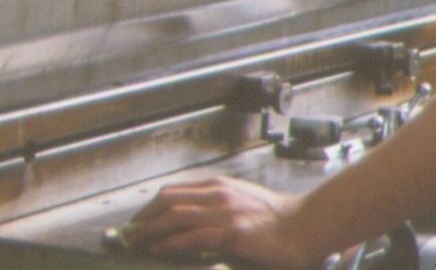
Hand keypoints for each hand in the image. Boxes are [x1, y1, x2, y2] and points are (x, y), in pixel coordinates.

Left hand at [123, 176, 322, 268]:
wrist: (307, 225)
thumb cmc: (276, 219)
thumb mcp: (240, 203)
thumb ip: (215, 208)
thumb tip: (188, 222)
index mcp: (217, 186)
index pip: (172, 193)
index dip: (149, 209)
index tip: (137, 224)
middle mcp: (217, 194)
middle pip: (167, 200)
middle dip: (143, 218)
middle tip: (129, 235)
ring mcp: (225, 212)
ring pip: (175, 216)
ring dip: (151, 230)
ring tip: (137, 243)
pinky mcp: (233, 232)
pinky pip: (194, 235)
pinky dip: (172, 242)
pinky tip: (160, 249)